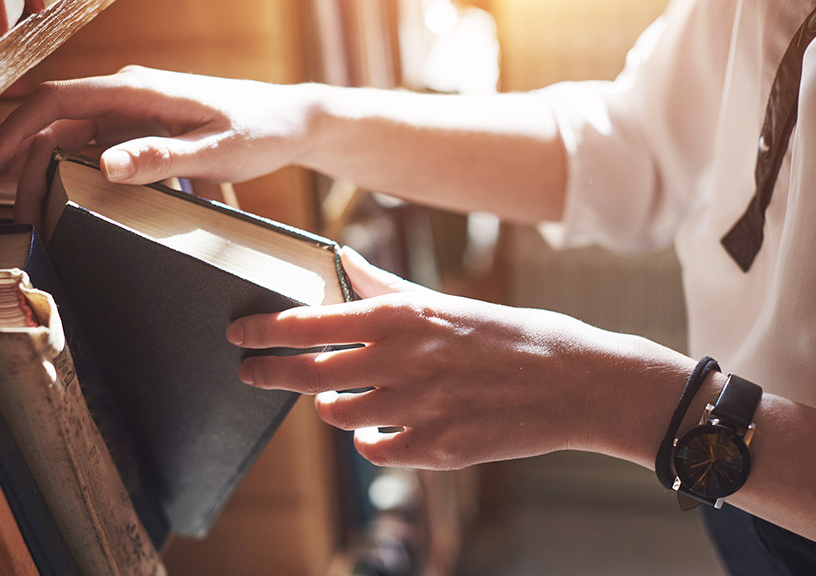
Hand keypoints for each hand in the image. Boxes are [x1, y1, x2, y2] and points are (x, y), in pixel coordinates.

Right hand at [0, 65, 316, 226]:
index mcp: (138, 91)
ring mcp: (137, 111)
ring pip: (75, 139)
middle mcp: (130, 95)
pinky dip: (81, 173)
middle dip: (29, 167)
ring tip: (40, 217)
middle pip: (58, 125)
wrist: (290, 121)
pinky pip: (101, 148)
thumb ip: (159, 157)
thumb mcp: (213, 150)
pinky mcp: (147, 128)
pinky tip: (75, 204)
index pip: (58, 101)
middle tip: (20, 216)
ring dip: (52, 174)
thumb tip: (102, 165)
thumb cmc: (258, 131)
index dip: (17, 132)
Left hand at [227, 248, 636, 469]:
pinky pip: (374, 450)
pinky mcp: (436, 450)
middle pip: (307, 374)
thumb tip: (342, 260)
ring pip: (336, 415)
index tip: (239, 334)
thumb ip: (385, 286)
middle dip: (267, 373)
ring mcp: (417, 408)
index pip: (308, 323)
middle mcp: (401, 361)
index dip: (263, 331)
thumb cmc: (510, 336)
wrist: (576, 382)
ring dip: (330, 406)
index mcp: (401, 316)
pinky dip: (371, 440)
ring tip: (341, 397)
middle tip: (250, 372)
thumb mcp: (444, 301)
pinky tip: (385, 427)